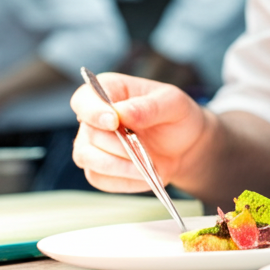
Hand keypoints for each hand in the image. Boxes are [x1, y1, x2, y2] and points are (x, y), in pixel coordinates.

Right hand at [69, 72, 215, 193]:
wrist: (184, 146)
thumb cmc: (175, 117)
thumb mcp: (173, 104)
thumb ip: (149, 107)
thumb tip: (122, 113)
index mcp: (109, 89)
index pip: (84, 99)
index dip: (94, 111)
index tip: (114, 121)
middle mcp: (94, 117)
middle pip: (89, 133)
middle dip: (118, 144)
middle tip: (143, 147)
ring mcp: (92, 144)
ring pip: (86, 158)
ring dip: (117, 165)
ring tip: (145, 166)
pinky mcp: (98, 169)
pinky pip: (99, 179)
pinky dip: (123, 180)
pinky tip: (144, 176)